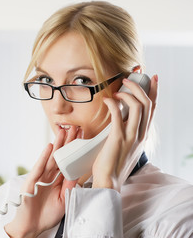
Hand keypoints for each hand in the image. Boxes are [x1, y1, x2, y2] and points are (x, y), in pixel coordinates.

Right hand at [5, 128, 78, 237]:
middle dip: (67, 142)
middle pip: (59, 156)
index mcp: (56, 181)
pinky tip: (49, 147)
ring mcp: (39, 178)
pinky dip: (44, 157)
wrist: (31, 227)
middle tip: (75, 128)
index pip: (67, 162)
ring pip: (50, 158)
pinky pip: (39, 168)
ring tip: (63, 131)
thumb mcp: (63, 200)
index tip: (82, 138)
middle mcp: (48, 176)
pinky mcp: (31, 182)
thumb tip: (78, 172)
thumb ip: (69, 185)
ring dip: (57, 145)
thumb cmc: (46, 215)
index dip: (73, 150)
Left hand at [92, 74, 158, 190]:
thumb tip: (120, 118)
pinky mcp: (118, 138)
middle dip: (139, 87)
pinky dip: (113, 104)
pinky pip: (119, 115)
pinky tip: (107, 101)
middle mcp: (140, 135)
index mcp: (143, 136)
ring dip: (127, 94)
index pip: (153, 110)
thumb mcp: (127, 146)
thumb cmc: (113, 164)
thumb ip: (127, 132)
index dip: (154, 92)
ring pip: (138, 107)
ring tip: (117, 90)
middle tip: (129, 79)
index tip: (152, 78)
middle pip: (148, 104)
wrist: (109, 181)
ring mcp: (131, 137)